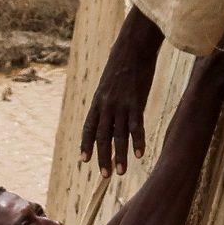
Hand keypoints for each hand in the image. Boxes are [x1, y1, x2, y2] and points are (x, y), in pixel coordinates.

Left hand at [81, 6, 163, 175]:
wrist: (133, 48)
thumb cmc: (121, 66)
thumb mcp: (107, 84)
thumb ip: (106, 101)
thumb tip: (107, 114)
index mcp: (97, 102)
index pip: (89, 128)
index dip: (86, 144)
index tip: (84, 160)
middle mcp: (106, 106)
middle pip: (102, 137)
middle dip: (102, 157)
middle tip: (103, 176)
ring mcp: (120, 105)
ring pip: (118, 136)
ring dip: (119, 156)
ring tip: (119, 173)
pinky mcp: (136, 102)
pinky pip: (135, 126)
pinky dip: (137, 142)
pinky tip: (139, 155)